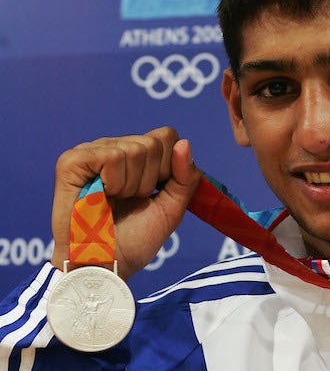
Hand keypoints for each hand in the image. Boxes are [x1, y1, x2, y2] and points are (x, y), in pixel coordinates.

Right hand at [50, 127, 201, 280]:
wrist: (107, 266)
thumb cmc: (135, 239)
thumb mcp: (171, 207)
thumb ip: (185, 177)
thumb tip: (185, 143)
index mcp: (135, 154)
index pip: (166, 136)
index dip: (169, 167)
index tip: (154, 193)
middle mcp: (112, 147)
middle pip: (153, 143)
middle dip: (150, 181)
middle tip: (130, 201)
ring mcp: (91, 152)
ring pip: (134, 149)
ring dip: (132, 186)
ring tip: (114, 201)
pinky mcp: (71, 162)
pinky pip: (111, 157)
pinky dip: (114, 183)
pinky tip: (101, 196)